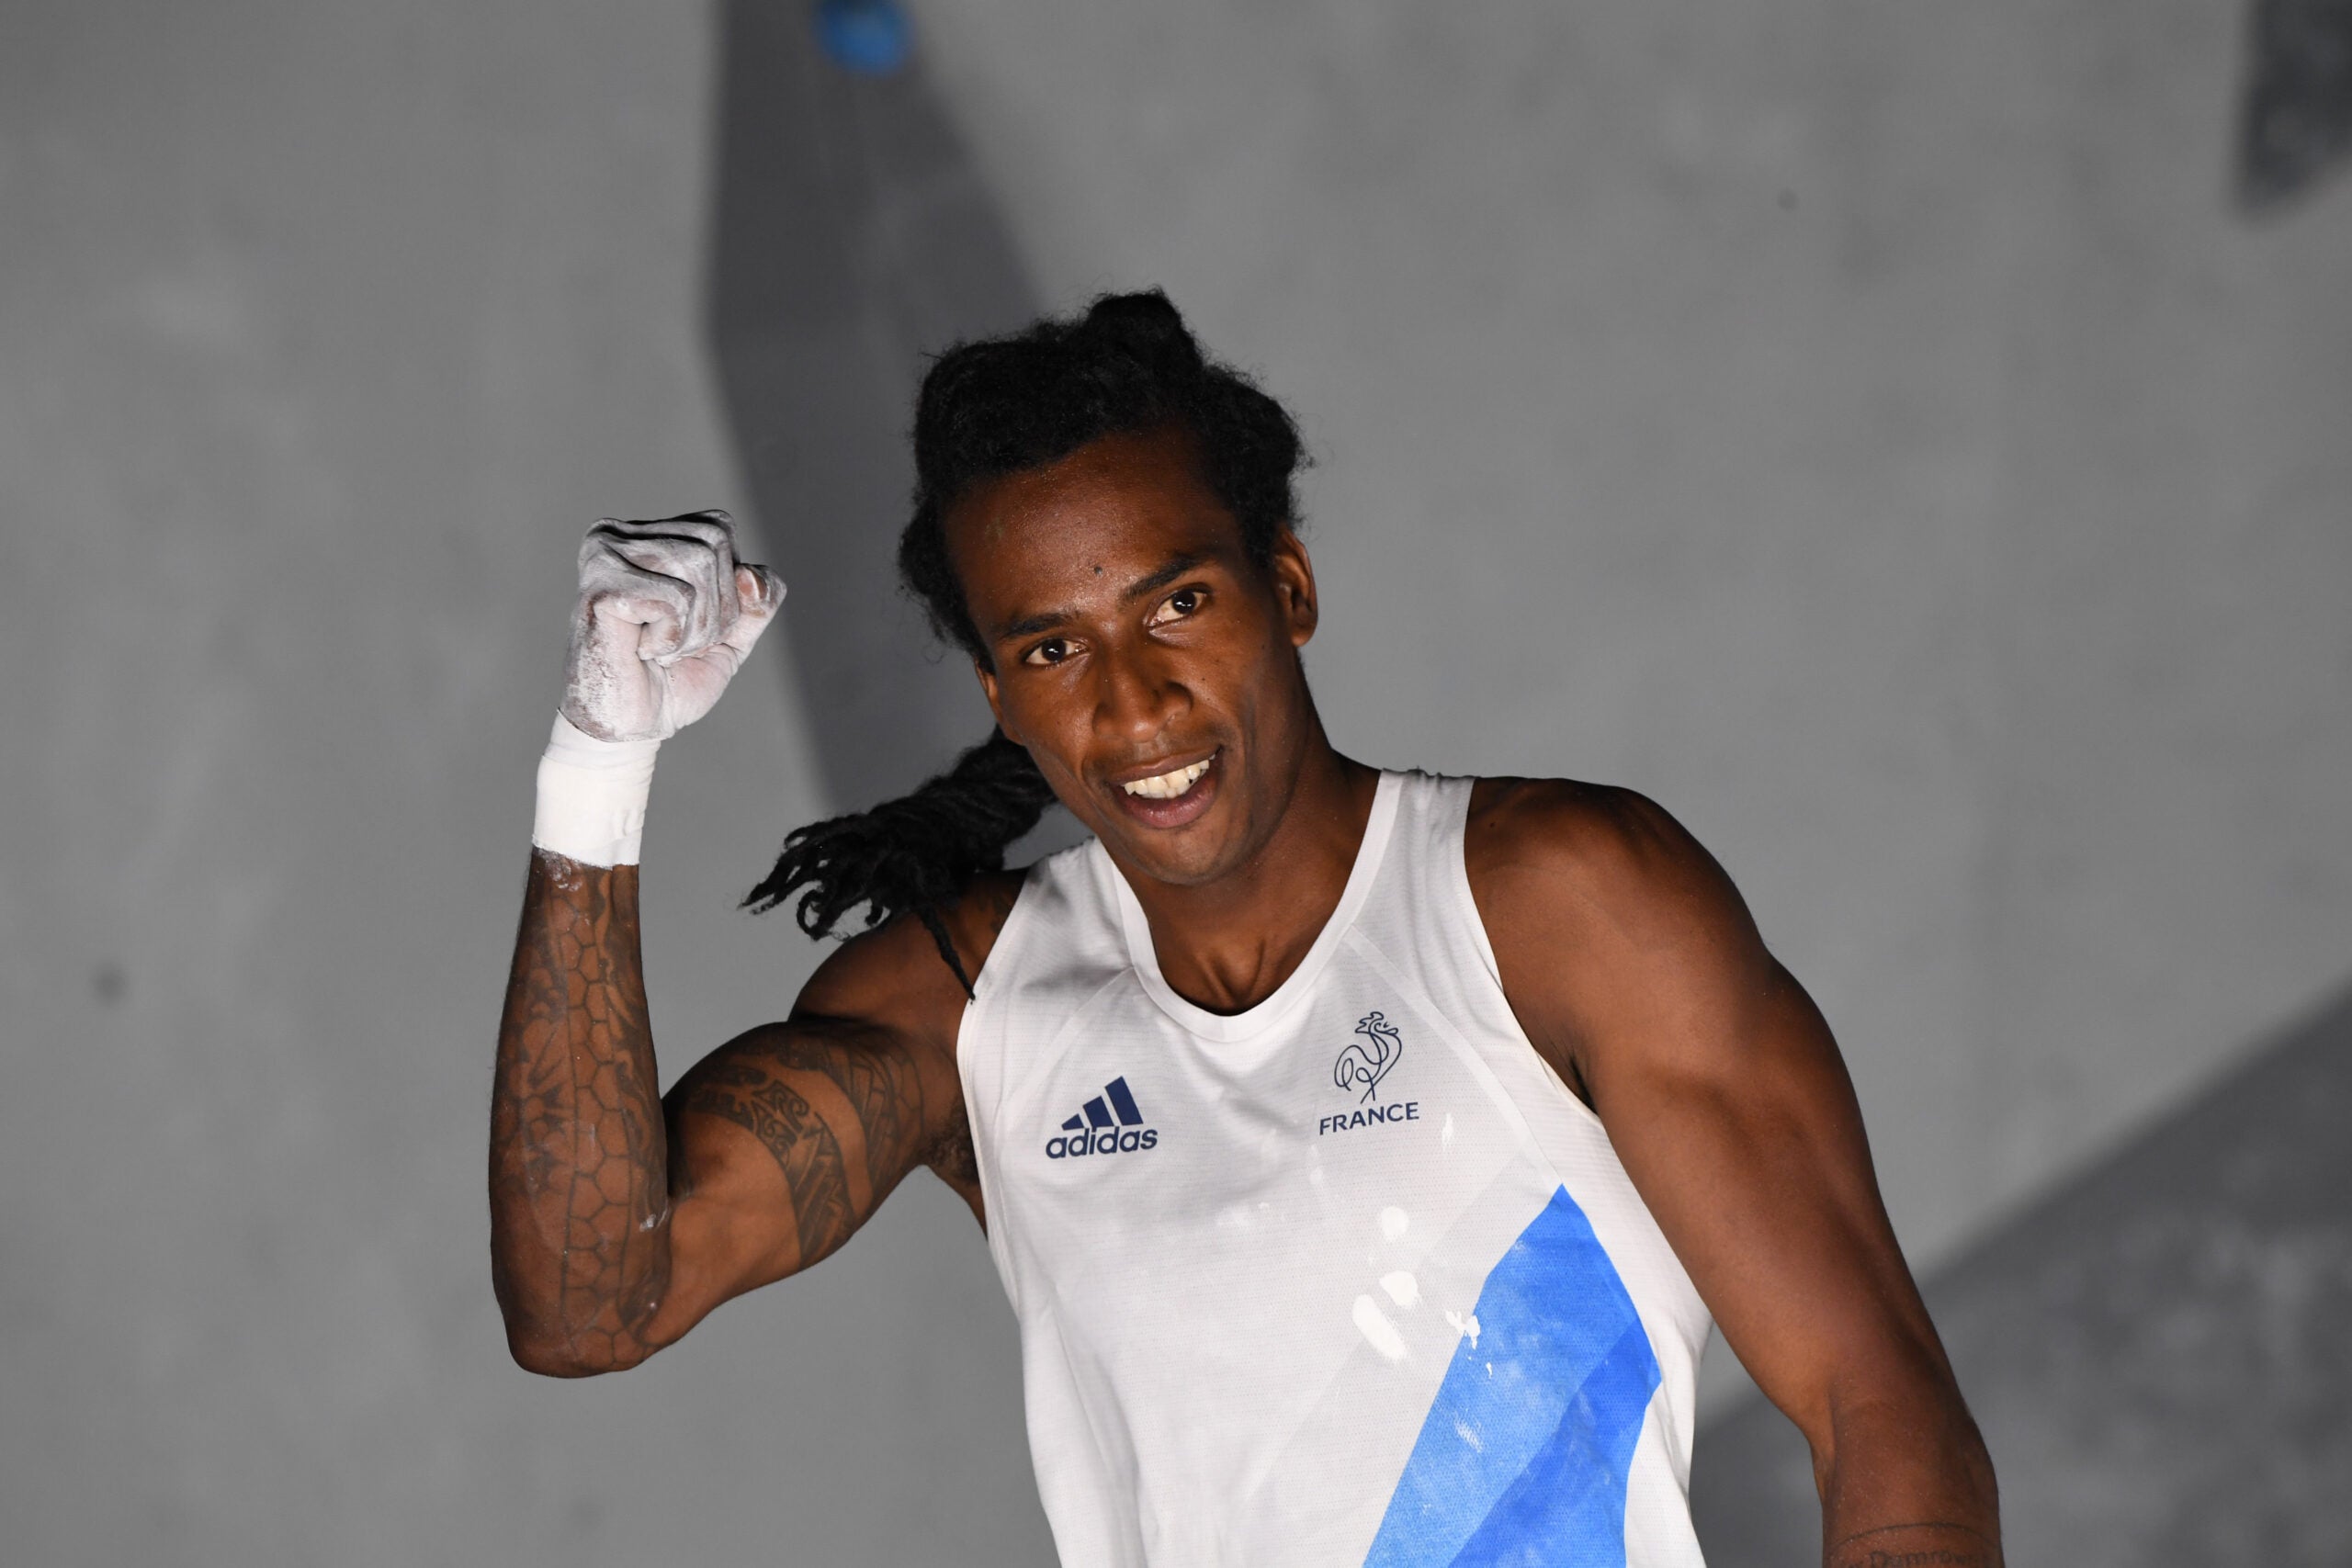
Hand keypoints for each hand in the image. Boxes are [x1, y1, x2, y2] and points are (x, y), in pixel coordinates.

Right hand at [561, 511, 782, 741]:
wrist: (633, 726)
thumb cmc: (674, 677)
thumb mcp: (734, 631)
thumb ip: (759, 596)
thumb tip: (749, 576)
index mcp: (646, 534)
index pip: (719, 528)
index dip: (726, 586)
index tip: (690, 621)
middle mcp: (618, 533)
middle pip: (712, 546)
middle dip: (713, 610)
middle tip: (674, 643)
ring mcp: (604, 556)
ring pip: (696, 565)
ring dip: (693, 629)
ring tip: (656, 648)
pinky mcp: (600, 588)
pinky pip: (676, 600)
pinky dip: (671, 639)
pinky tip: (639, 652)